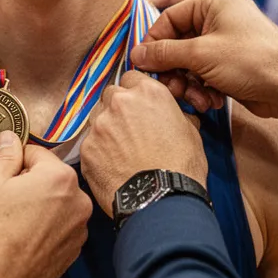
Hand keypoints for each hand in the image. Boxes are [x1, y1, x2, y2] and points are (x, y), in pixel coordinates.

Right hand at [0, 132, 92, 277]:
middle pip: (48, 178)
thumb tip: (11, 137)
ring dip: (36, 205)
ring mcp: (79, 229)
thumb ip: (5, 155)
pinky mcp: (73, 252)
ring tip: (8, 220)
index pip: (35, 152)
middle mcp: (79, 200)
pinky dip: (42, 227)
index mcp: (60, 177)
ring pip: (54, 204)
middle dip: (25, 182)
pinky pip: (57, 228)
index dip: (12, 160)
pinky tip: (20, 238)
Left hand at [80, 71, 208, 215]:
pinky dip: (98, 152)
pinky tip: (112, 166)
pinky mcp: (87, 149)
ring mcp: (99, 125)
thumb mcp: (190, 132)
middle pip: (111, 95)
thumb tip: (175, 116)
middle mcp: (120, 102)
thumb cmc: (180, 168)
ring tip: (121, 150)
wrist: (161, 200)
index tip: (138, 106)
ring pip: (97, 118)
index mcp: (147, 92)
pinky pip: (90, 144)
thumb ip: (175, 114)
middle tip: (129, 129)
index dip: (135, 92)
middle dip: (118, 108)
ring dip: (106, 128)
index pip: (131, 77)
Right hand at [130, 0, 277, 130]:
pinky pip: (201, 71)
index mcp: (214, 0)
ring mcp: (224, 39)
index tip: (143, 63)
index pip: (168, 15)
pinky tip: (209, 101)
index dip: (153, 41)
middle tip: (169, 87)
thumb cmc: (251, 62)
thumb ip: (164, 53)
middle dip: (171, 68)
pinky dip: (200, 87)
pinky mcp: (228, 61)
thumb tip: (136, 55)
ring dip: (185, 82)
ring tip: (194, 99)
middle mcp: (218, 15)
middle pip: (176, 40)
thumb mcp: (201, 55)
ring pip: (187, 59)